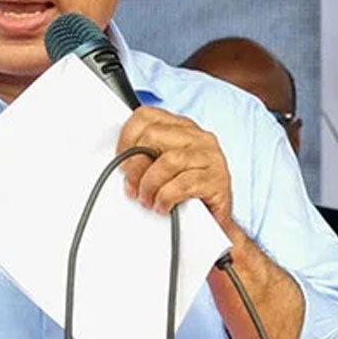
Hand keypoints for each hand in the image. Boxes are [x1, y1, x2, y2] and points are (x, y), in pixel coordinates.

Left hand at [116, 107, 238, 238]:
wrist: (214, 221)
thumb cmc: (186, 191)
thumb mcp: (163, 166)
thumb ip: (144, 155)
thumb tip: (119, 161)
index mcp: (182, 127)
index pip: (146, 116)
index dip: (126, 139)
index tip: (122, 161)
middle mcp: (198, 137)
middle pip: (153, 136)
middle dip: (135, 165)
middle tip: (132, 187)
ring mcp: (210, 156)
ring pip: (168, 161)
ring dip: (149, 184)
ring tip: (147, 199)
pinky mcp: (218, 179)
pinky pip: (183, 184)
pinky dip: (166, 197)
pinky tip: (163, 205)